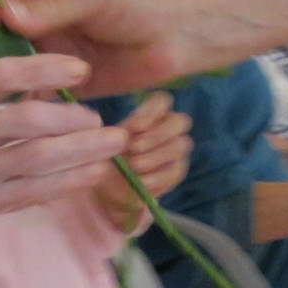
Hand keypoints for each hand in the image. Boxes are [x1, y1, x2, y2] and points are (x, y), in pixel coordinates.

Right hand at [0, 0, 200, 95]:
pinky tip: (31, 116)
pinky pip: (46, 99)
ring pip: (20, 73)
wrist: (184, 33)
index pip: (2, 2)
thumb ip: (54, 7)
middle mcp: (44, 28)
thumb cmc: (141, 0)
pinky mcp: (73, 90)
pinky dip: (36, 108)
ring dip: (11, 84)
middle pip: (2, 42)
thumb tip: (6, 15)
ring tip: (7, 94)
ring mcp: (57, 60)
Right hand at [0, 53, 125, 262]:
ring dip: (82, 154)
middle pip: (29, 122)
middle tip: (107, 118)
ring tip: (114, 146)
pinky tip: (89, 176)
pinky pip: (26, 195)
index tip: (78, 70)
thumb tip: (19, 89)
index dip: (46, 69)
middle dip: (77, 121)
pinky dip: (63, 184)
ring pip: (37, 161)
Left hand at [95, 91, 190, 227]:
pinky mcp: (176, 171)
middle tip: (134, 147)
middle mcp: (170, 127)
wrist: (109, 186)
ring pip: (180, 145)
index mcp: (153, 113)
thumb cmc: (108, 156)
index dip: (150, 112)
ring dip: (156, 156)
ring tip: (134, 166)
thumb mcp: (107, 144)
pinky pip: (175, 171)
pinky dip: (157, 177)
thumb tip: (125, 138)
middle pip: (179, 121)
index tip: (133, 127)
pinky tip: (141, 181)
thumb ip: (116, 137)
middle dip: (157, 135)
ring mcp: (176, 149)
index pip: (162, 102)